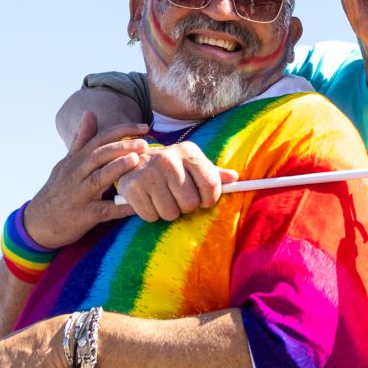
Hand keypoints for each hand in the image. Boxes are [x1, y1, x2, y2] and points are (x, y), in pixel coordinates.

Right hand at [25, 112, 148, 247]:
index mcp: (77, 160)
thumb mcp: (66, 163)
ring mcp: (80, 195)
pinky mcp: (85, 216)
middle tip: (144, 143)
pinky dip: (122, 207)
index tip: (143, 126)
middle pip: (98, 155)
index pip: (99, 139)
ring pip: (99, 179)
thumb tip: (90, 112)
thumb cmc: (59, 189)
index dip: (121, 131)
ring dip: (118, 168)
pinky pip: (106, 210)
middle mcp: (77, 174)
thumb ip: (81, 139)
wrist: (40, 222)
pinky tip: (138, 203)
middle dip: (121, 147)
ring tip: (136, 160)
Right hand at [116, 141, 238, 221]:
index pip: (211, 184)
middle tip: (178, 198)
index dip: (210, 199)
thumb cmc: (171, 169)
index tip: (204, 201)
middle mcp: (168, 159)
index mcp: (188, 152)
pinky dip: (152, 214)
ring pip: (170, 213)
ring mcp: (149, 172)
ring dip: (169, 212)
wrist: (133, 161)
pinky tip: (149, 200)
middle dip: (187, 207)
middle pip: (190, 203)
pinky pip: (151, 216)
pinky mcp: (132, 186)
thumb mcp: (193, 166)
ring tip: (163, 199)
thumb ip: (214, 174)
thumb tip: (235, 178)